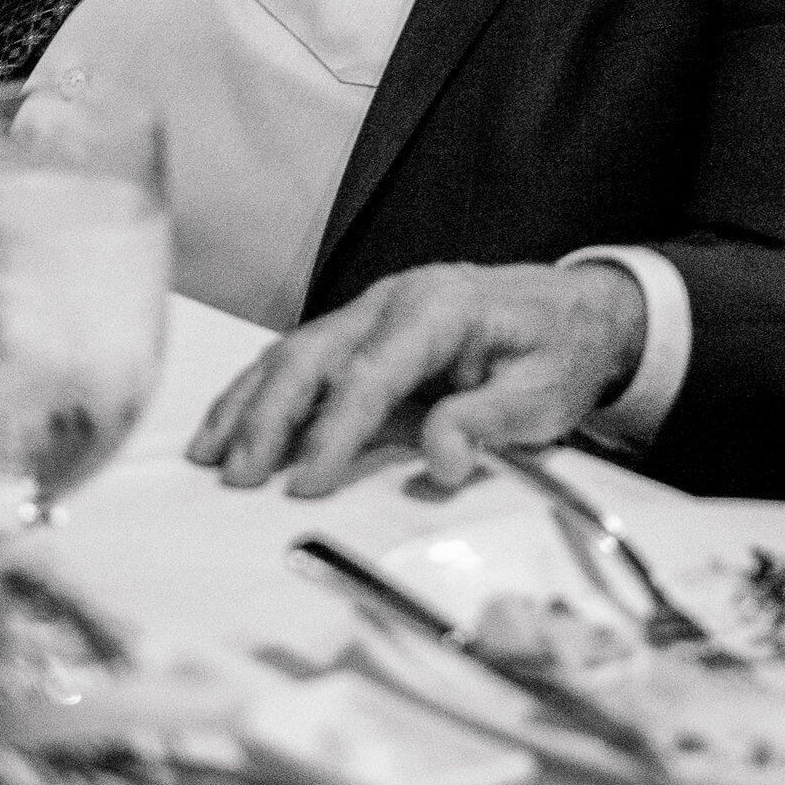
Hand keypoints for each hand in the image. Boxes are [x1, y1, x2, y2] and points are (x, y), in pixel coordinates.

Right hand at [186, 260, 648, 497]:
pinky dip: (257, 394)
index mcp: (440, 308)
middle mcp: (392, 301)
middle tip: (237, 477)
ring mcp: (370, 312)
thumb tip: (439, 458)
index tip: (304, 484)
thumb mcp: (546, 392)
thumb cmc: (559, 351)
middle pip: (314, 354)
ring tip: (209, 457)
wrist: (575, 310)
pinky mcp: (360, 333)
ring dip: (248, 405)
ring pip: (293, 353)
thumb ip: (489, 420)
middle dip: (270, 416)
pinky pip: (298, 359)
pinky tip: (226, 429)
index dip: (334, 429)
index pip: (372, 371)